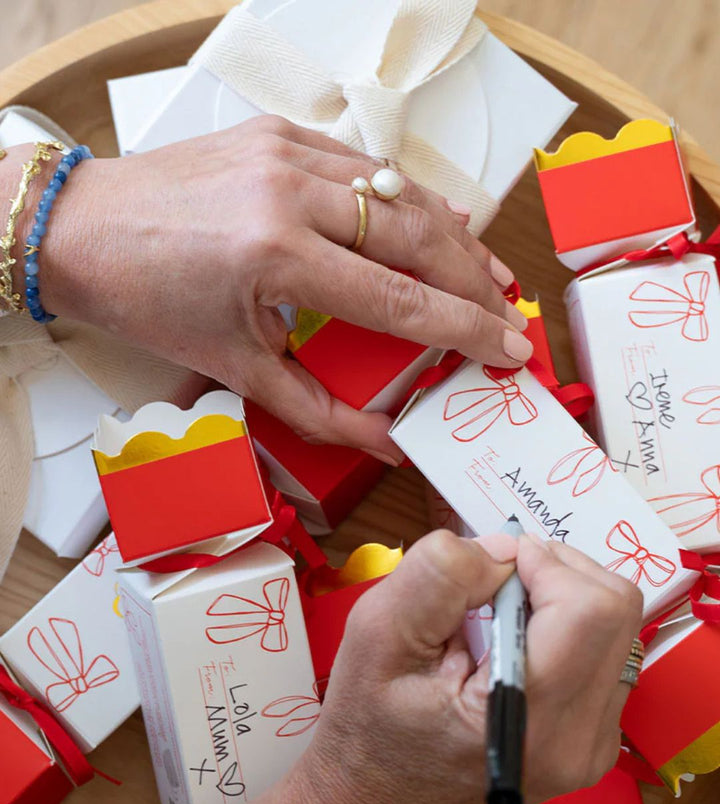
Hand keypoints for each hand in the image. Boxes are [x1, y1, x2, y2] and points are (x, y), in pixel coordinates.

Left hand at [11, 117, 528, 462]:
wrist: (84, 229)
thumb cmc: (150, 300)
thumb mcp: (235, 366)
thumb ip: (320, 408)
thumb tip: (388, 441)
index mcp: (277, 254)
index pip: (399, 300)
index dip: (463, 331)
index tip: (507, 349)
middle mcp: (290, 192)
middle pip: (416, 236)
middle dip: (474, 281)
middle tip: (509, 315)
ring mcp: (288, 153)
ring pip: (401, 192)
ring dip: (453, 236)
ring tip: (490, 274)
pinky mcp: (281, 135)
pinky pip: (367, 166)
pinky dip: (409, 199)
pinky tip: (440, 222)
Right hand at [294, 530, 642, 803]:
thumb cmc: (366, 730)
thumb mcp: (376, 632)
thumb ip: (440, 575)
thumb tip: (506, 550)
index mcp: (529, 721)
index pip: (590, 609)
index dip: (545, 564)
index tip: (492, 566)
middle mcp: (579, 741)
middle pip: (615, 610)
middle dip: (557, 572)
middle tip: (495, 582)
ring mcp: (593, 748)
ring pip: (617, 628)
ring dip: (562, 597)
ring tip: (497, 617)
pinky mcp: (593, 745)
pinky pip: (606, 655)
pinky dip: (566, 627)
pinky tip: (513, 644)